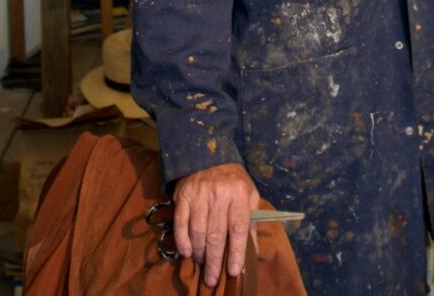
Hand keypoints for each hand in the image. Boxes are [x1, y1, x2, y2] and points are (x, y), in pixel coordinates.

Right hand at [173, 162, 259, 286]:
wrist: (209, 154)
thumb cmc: (233, 180)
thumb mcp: (249, 194)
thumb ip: (251, 222)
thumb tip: (252, 252)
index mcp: (239, 194)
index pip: (238, 228)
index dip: (236, 251)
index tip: (233, 271)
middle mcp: (219, 194)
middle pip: (216, 234)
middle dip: (214, 260)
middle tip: (212, 279)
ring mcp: (199, 195)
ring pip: (198, 231)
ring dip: (199, 252)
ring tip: (202, 262)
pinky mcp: (183, 196)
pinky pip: (181, 223)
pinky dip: (182, 241)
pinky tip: (186, 252)